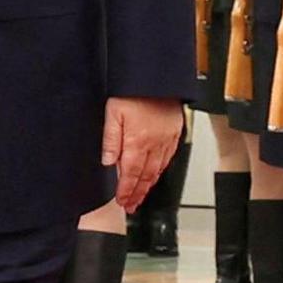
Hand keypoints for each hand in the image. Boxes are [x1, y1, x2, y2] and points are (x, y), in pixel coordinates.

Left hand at [102, 98, 184, 214]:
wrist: (157, 77)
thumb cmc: (134, 91)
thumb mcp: (112, 112)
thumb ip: (110, 139)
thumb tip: (108, 162)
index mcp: (137, 141)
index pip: (130, 174)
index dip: (126, 191)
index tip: (122, 201)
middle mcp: (154, 144)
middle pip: (145, 176)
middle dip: (137, 194)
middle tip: (131, 205)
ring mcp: (166, 139)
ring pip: (158, 170)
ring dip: (148, 185)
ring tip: (141, 196)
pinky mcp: (174, 133)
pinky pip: (168, 158)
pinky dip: (161, 171)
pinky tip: (156, 175)